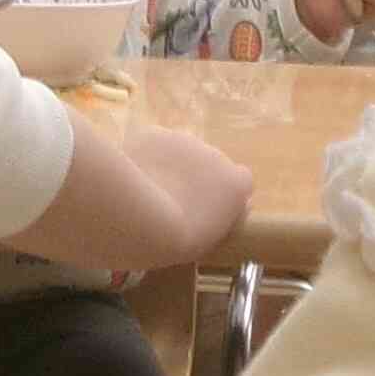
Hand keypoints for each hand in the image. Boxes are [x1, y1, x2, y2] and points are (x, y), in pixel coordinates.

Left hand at [138, 128, 250, 257]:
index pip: (241, 181)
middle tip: (172, 204)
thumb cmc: (177, 242)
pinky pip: (152, 145)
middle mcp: (216, 155)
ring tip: (148, 193)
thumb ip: (223, 217)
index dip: (224, 194)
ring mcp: (184, 141)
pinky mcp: (155, 133)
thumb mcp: (211, 239)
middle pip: (208, 164)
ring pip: (179, 152)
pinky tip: (132, 179)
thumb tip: (234, 205)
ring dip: (170, 167)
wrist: (140, 219)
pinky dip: (145, 157)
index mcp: (235, 183)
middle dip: (194, 178)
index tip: (208, 209)